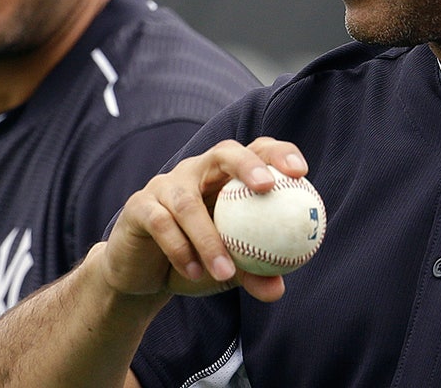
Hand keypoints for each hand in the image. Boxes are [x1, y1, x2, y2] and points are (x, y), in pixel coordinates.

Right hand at [97, 137, 308, 303]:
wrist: (142, 276)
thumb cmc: (195, 262)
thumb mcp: (228, 271)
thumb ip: (253, 275)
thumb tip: (278, 290)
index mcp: (225, 177)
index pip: (256, 150)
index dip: (279, 154)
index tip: (301, 173)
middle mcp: (196, 171)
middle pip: (223, 152)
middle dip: (247, 164)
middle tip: (267, 188)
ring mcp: (165, 185)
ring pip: (188, 201)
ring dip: (208, 238)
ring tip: (225, 271)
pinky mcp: (139, 206)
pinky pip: (161, 223)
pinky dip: (180, 249)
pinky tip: (194, 273)